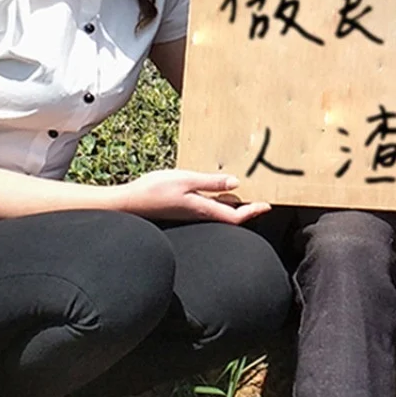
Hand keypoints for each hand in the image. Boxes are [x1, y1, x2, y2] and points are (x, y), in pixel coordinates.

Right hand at [122, 169, 270, 224]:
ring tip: (244, 190)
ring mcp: (191, 212)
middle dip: (246, 208)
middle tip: (260, 197)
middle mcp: (200, 213)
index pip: (235, 216)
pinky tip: (217, 188)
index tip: (267, 205)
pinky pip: (207, 205)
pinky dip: (218, 198)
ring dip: (233, 203)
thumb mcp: (186, 180)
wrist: (128, 202)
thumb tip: (236, 183)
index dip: (253, 212)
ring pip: (218, 210)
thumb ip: (211, 182)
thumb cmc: (155, 190)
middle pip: (229, 215)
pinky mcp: (183, 208)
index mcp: (203, 209)